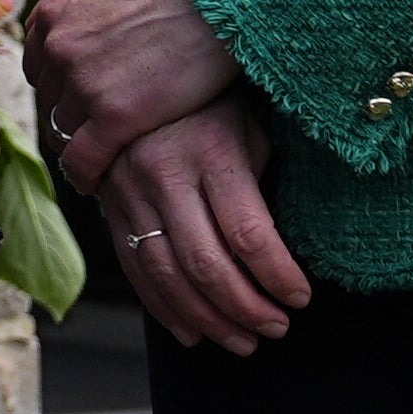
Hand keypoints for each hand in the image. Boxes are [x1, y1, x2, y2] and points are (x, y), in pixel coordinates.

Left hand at [29, 0, 239, 188]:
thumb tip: (62, 1)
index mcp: (54, 8)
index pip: (39, 60)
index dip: (59, 80)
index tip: (77, 95)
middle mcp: (58, 45)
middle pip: (50, 94)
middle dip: (69, 110)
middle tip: (92, 127)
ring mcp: (83, 82)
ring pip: (64, 127)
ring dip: (78, 141)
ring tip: (98, 154)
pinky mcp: (113, 117)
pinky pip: (83, 158)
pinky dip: (84, 173)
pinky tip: (94, 182)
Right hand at [101, 101, 311, 353]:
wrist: (131, 72)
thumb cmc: (210, 104)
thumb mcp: (247, 128)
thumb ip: (260, 184)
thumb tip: (286, 252)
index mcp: (210, 152)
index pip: (249, 234)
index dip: (279, 276)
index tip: (301, 298)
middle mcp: (164, 173)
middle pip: (207, 263)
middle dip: (248, 309)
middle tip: (278, 328)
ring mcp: (130, 191)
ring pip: (168, 275)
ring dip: (210, 320)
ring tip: (244, 341)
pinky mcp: (110, 206)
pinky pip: (134, 269)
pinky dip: (164, 309)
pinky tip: (193, 332)